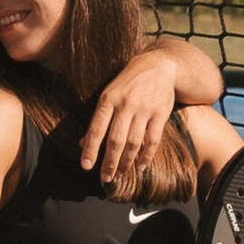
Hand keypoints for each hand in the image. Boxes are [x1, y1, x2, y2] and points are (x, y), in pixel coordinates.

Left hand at [78, 50, 182, 187]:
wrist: (158, 65)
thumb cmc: (128, 83)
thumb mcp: (108, 94)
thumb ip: (98, 119)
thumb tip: (82, 143)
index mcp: (108, 99)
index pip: (96, 128)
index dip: (90, 148)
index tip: (86, 166)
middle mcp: (126, 104)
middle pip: (115, 140)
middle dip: (109, 162)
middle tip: (105, 178)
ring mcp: (144, 109)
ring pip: (133, 142)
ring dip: (126, 162)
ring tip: (120, 174)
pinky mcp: (160, 113)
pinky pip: (153, 140)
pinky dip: (146, 156)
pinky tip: (140, 166)